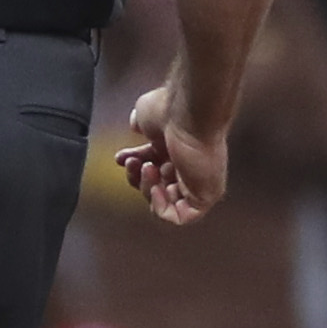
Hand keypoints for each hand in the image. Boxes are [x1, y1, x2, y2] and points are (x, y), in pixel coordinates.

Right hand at [120, 79, 231, 225]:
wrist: (188, 115)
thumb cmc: (171, 110)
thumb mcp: (145, 115)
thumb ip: (139, 123)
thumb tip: (136, 127)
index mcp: (178, 149)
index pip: (154, 167)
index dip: (134, 165)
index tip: (121, 158)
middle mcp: (190, 167)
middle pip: (158, 186)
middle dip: (138, 178)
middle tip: (133, 163)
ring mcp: (198, 183)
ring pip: (168, 203)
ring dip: (149, 191)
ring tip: (148, 169)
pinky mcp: (205, 196)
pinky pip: (181, 217)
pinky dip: (162, 208)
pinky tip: (157, 188)